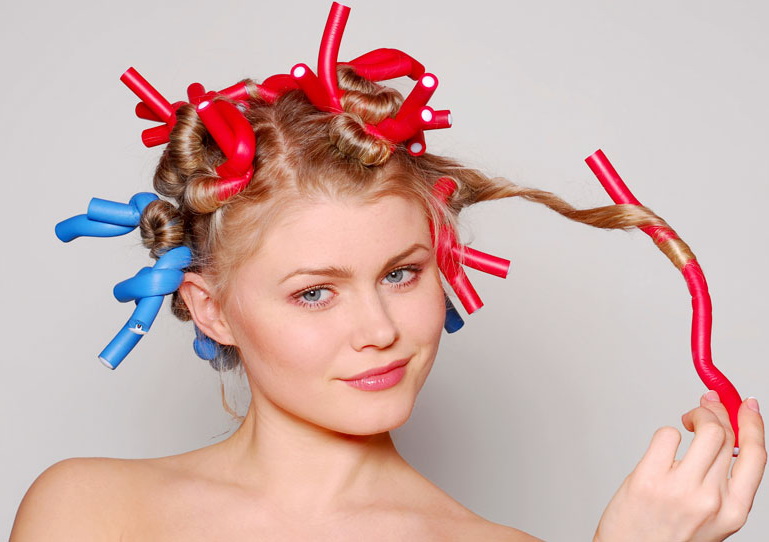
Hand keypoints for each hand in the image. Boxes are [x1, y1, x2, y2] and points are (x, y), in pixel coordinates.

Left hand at [593, 393, 765, 541]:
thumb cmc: (668, 537)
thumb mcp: (710, 518)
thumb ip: (720, 484)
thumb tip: (724, 439)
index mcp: (733, 511)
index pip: (755, 455)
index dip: (752, 423)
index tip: (745, 404)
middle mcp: (711, 500)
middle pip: (726, 436)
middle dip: (716, 413)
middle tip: (703, 408)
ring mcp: (680, 489)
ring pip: (704, 430)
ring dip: (696, 415)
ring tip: (686, 422)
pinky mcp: (649, 478)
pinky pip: (668, 435)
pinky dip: (668, 432)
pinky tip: (662, 448)